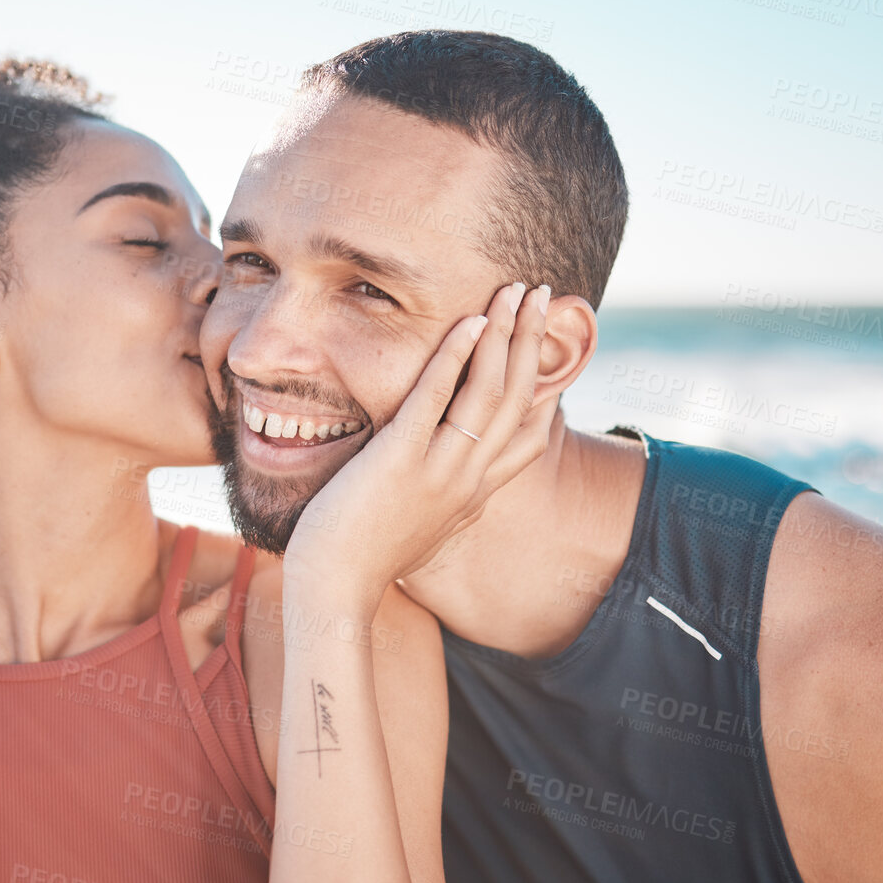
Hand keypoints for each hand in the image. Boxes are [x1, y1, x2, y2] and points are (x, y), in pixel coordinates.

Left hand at [283, 282, 554, 603]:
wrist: (335, 592)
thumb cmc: (363, 562)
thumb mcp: (420, 532)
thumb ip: (441, 505)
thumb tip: (453, 497)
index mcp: (473, 495)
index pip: (527, 435)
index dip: (543, 384)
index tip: (547, 343)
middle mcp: (468, 480)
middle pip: (519, 398)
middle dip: (532, 339)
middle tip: (541, 294)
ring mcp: (439, 471)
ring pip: (490, 391)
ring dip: (506, 333)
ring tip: (516, 290)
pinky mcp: (401, 461)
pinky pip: (436, 398)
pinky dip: (455, 356)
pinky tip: (469, 319)